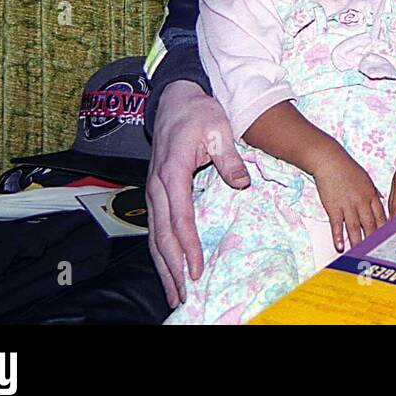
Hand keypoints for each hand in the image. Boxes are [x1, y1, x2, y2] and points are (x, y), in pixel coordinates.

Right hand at [146, 81, 249, 307]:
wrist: (176, 100)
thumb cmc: (199, 113)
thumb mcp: (219, 129)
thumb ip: (229, 158)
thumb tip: (242, 182)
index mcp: (172, 173)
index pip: (180, 218)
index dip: (188, 246)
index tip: (196, 269)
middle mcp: (157, 187)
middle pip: (162, 235)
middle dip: (172, 267)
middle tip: (184, 295)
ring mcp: (153, 191)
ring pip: (154, 237)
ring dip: (163, 267)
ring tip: (175, 294)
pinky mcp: (156, 193)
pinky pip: (156, 228)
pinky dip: (161, 252)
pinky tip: (169, 270)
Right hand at [311, 147, 386, 252]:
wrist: (330, 160)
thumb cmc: (348, 169)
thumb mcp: (366, 179)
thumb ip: (374, 192)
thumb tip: (381, 200)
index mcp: (372, 195)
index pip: (382, 217)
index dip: (386, 231)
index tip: (389, 243)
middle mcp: (362, 202)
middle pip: (371, 225)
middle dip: (374, 241)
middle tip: (377, 255)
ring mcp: (348, 205)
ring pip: (355, 228)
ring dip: (357, 242)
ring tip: (359, 255)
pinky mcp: (333, 206)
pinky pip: (337, 224)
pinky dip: (338, 236)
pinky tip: (339, 246)